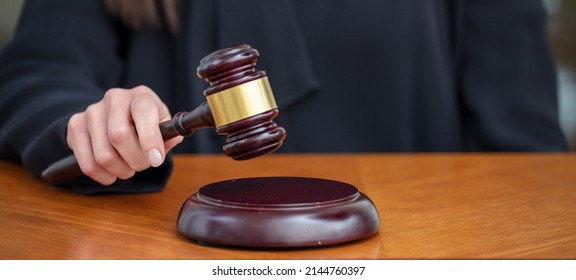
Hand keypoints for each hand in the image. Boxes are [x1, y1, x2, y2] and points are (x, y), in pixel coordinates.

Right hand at [66, 85, 182, 184]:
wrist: (117, 115)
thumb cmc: (145, 122)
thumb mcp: (162, 124)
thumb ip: (168, 135)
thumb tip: (168, 143)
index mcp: (140, 96)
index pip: (143, 111)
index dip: (150, 139)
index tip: (156, 159)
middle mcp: (114, 98)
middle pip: (119, 136)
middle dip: (135, 160)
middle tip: (142, 165)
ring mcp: (92, 111)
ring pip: (103, 154)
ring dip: (120, 170)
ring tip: (128, 169)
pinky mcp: (76, 125)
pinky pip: (86, 162)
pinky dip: (102, 175)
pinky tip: (112, 173)